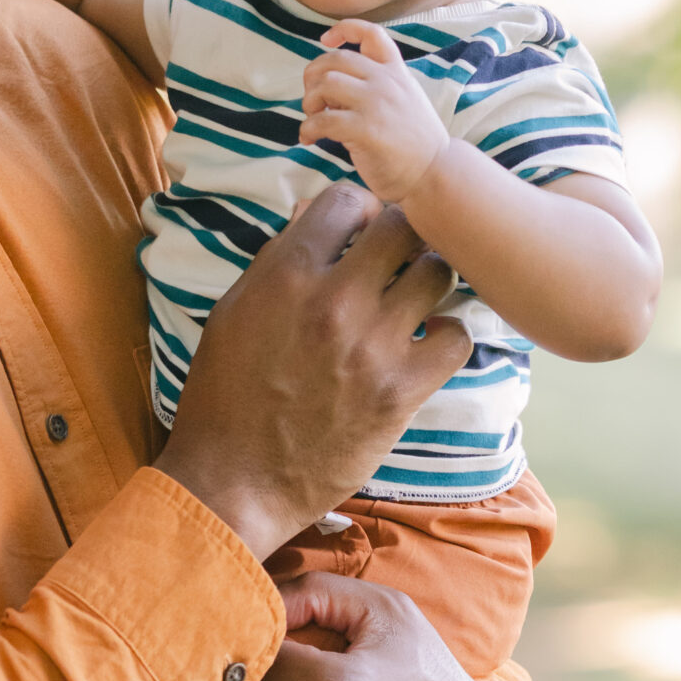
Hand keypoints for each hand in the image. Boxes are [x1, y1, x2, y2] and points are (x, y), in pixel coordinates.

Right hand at [157, 183, 467, 562]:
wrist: (233, 481)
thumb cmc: (224, 395)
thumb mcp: (233, 311)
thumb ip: (278, 260)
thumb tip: (314, 215)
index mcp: (285, 274)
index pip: (347, 199)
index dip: (358, 211)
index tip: (360, 231)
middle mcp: (333, 300)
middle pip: (403, 227)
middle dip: (401, 236)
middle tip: (397, 257)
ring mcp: (372, 345)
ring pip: (436, 273)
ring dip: (428, 280)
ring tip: (414, 298)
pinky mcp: (401, 391)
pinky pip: (456, 337)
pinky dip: (447, 336)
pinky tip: (427, 345)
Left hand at [301, 21, 448, 204]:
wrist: (435, 173)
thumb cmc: (413, 143)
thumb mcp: (404, 100)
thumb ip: (376, 86)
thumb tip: (332, 84)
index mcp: (396, 72)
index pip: (372, 33)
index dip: (344, 29)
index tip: (326, 39)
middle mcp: (387, 82)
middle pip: (336, 59)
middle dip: (314, 76)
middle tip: (313, 100)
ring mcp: (377, 104)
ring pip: (326, 84)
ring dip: (309, 101)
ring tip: (313, 118)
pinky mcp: (366, 130)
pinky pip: (323, 120)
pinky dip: (308, 128)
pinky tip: (309, 138)